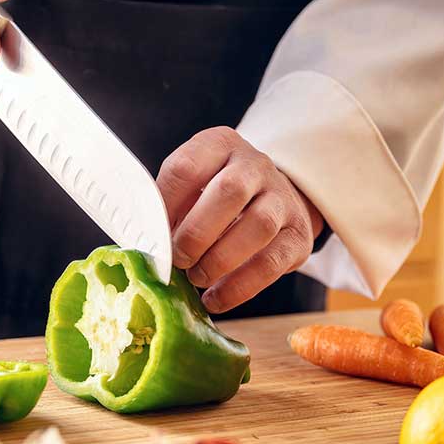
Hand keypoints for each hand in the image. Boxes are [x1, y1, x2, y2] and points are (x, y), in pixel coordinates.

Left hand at [157, 127, 324, 312]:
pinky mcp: (298, 234)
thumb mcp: (192, 187)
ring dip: (220, 259)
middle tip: (177, 260)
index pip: (186, 167)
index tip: (152, 235)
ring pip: (258, 225)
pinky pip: (272, 262)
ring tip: (197, 278)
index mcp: (220, 145)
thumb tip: (145, 245)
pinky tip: (216, 298)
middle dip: (196, 233)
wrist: (272, 200)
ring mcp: (282, 197)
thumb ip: (170, 208)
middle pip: (229, 192)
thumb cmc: (216, 197)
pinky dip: (240, 286)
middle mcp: (255, 165)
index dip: (165, 204)